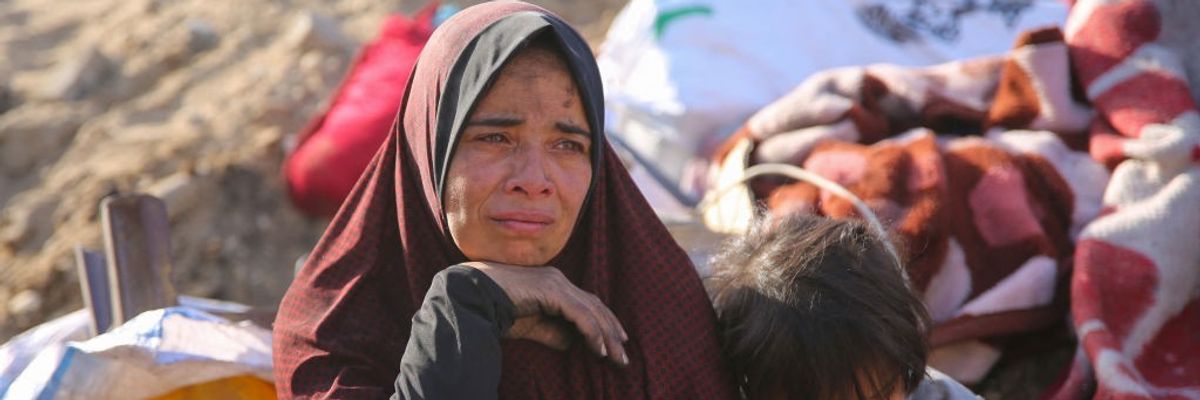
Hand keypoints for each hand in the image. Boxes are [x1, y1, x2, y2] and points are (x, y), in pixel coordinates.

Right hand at [461, 261, 628, 365]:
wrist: (470, 296)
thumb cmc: (495, 309)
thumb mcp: (529, 325)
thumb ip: (551, 332)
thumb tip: (572, 344)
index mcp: (552, 284)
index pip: (586, 303)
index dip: (603, 322)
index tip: (615, 342)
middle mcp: (558, 280)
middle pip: (594, 306)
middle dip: (611, 331)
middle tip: (623, 355)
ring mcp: (556, 283)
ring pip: (592, 311)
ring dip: (606, 336)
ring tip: (615, 357)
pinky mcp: (551, 291)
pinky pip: (580, 315)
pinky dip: (592, 333)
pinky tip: (599, 349)